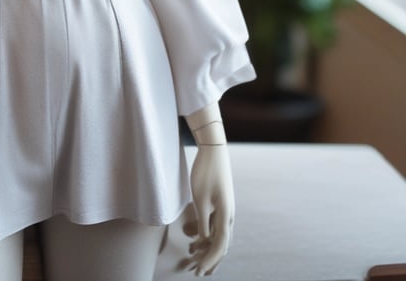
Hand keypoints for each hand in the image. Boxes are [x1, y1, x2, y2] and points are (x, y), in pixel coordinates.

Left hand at [181, 146, 234, 275]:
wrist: (213, 149)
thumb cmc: (205, 172)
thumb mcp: (200, 198)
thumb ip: (203, 221)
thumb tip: (205, 241)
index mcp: (226, 215)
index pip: (219, 246)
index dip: (209, 260)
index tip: (198, 271)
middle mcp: (229, 215)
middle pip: (221, 244)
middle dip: (208, 259)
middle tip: (196, 271)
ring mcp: (225, 209)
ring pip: (217, 234)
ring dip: (205, 246)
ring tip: (190, 253)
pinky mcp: (219, 202)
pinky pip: (213, 222)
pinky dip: (203, 231)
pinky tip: (190, 233)